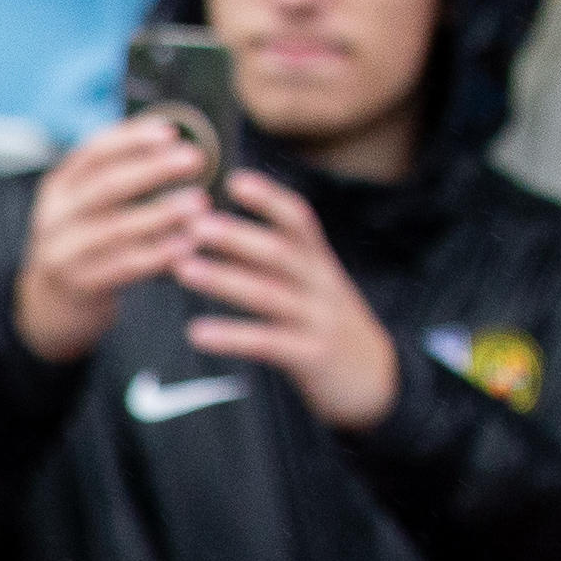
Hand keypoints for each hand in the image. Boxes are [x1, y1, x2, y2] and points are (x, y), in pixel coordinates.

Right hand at [12, 117, 211, 364]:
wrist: (49, 305)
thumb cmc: (85, 245)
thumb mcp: (85, 208)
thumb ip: (117, 181)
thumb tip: (175, 147)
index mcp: (58, 189)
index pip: (93, 154)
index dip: (130, 139)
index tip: (169, 131)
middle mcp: (55, 218)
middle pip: (105, 187)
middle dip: (152, 170)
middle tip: (195, 159)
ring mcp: (63, 253)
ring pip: (116, 228)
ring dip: (161, 213)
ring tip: (200, 203)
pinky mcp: (79, 286)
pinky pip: (123, 267)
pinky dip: (158, 254)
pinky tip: (187, 245)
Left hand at [179, 169, 400, 431]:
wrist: (377, 381)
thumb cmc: (325, 326)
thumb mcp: (310, 287)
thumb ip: (274, 261)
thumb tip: (218, 225)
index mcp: (319, 263)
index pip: (299, 220)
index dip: (270, 199)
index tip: (234, 179)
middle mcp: (322, 285)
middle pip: (281, 253)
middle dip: (237, 235)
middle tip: (193, 222)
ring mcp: (319, 320)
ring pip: (270, 295)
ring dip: (225, 280)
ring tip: (182, 268)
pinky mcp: (313, 357)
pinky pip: (269, 343)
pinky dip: (233, 336)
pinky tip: (197, 332)